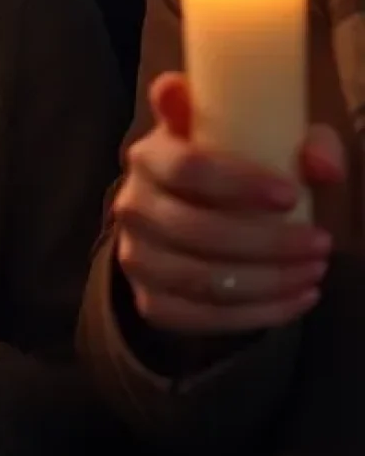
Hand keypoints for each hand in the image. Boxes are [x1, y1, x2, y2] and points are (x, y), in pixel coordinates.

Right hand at [112, 72, 341, 335]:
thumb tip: (323, 168)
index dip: (237, 184)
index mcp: (150, 154)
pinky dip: (258, 314)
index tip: (290, 195)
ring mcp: (135, 255)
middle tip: (321, 243)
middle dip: (267, 242)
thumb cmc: (231, 170)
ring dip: (268, 281)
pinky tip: (298, 299)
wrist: (187, 214)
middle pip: (194, 229)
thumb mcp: (264, 138)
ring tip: (314, 271)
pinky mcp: (150, 299)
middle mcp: (132, 204)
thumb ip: (301, 141)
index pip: (186, 168)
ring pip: (201, 279)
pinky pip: (202, 317)